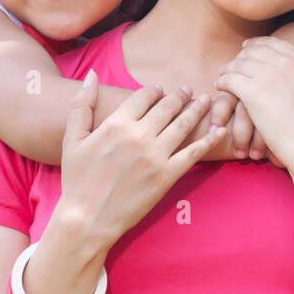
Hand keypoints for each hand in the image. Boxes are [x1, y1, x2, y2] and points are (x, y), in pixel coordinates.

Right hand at [57, 70, 225, 247]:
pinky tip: (220, 130)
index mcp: (116, 123)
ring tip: (206, 100)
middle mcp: (139, 135)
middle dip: (180, 96)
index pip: (144, 95)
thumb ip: (81, 105)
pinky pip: (194, 152)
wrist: (86, 219)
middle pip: (168, 106)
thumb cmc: (77, 180)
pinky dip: (210, 139)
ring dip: (198, 109)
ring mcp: (156, 155)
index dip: (155, 90)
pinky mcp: (168, 175)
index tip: (161, 89)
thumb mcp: (73, 139)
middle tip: (188, 91)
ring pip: (184, 123)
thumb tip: (91, 74)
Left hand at [213, 37, 293, 171]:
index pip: (274, 44)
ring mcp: (269, 75)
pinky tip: (220, 87)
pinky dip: (222, 81)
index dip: (258, 45)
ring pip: (239, 63)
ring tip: (223, 76)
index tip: (247, 48)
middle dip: (241, 56)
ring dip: (228, 68)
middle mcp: (286, 62)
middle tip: (232, 64)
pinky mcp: (253, 92)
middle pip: (254, 52)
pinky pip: (230, 79)